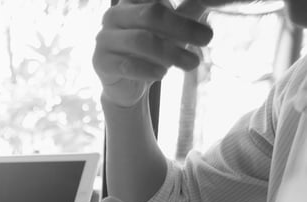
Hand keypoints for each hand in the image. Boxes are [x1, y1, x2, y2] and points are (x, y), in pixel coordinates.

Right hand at [92, 0, 212, 106]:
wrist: (127, 85)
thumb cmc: (152, 51)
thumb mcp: (173, 28)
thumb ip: (191, 10)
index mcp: (131, 0)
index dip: (170, 5)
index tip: (184, 8)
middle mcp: (114, 15)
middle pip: (152, 13)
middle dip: (183, 26)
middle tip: (208, 38)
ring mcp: (104, 39)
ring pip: (141, 40)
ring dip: (171, 53)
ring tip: (192, 63)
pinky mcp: (101, 62)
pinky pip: (127, 65)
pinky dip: (149, 70)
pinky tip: (162, 74)